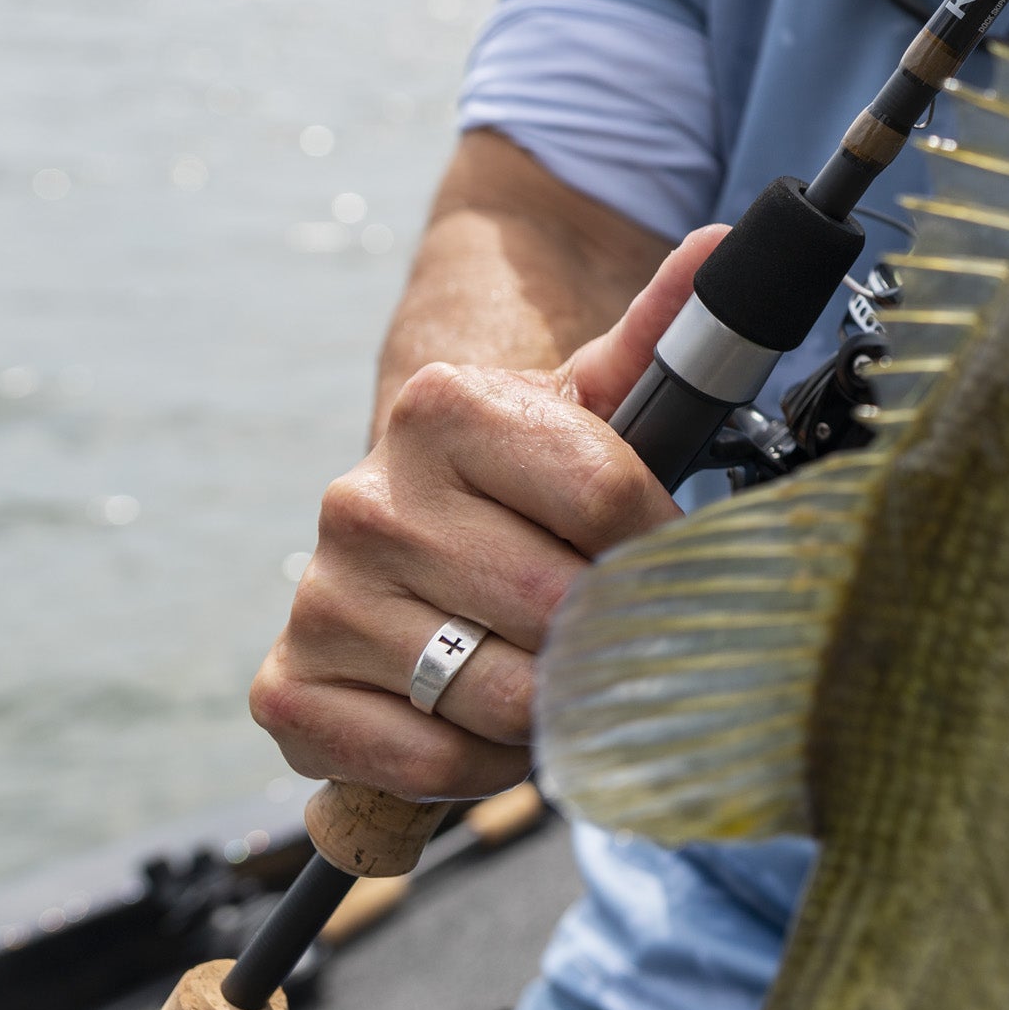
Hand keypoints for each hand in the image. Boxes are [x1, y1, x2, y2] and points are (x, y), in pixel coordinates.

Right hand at [250, 226, 726, 798]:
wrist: (417, 529)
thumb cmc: (526, 476)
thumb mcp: (593, 403)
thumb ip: (661, 336)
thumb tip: (721, 244)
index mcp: (442, 408)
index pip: (608, 500)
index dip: (660, 545)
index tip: (667, 556)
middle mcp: (362, 498)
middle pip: (557, 604)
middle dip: (608, 630)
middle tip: (612, 623)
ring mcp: (319, 595)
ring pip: (499, 694)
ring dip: (552, 704)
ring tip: (552, 665)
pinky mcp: (288, 689)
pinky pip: (427, 762)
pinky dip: (482, 765)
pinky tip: (488, 720)